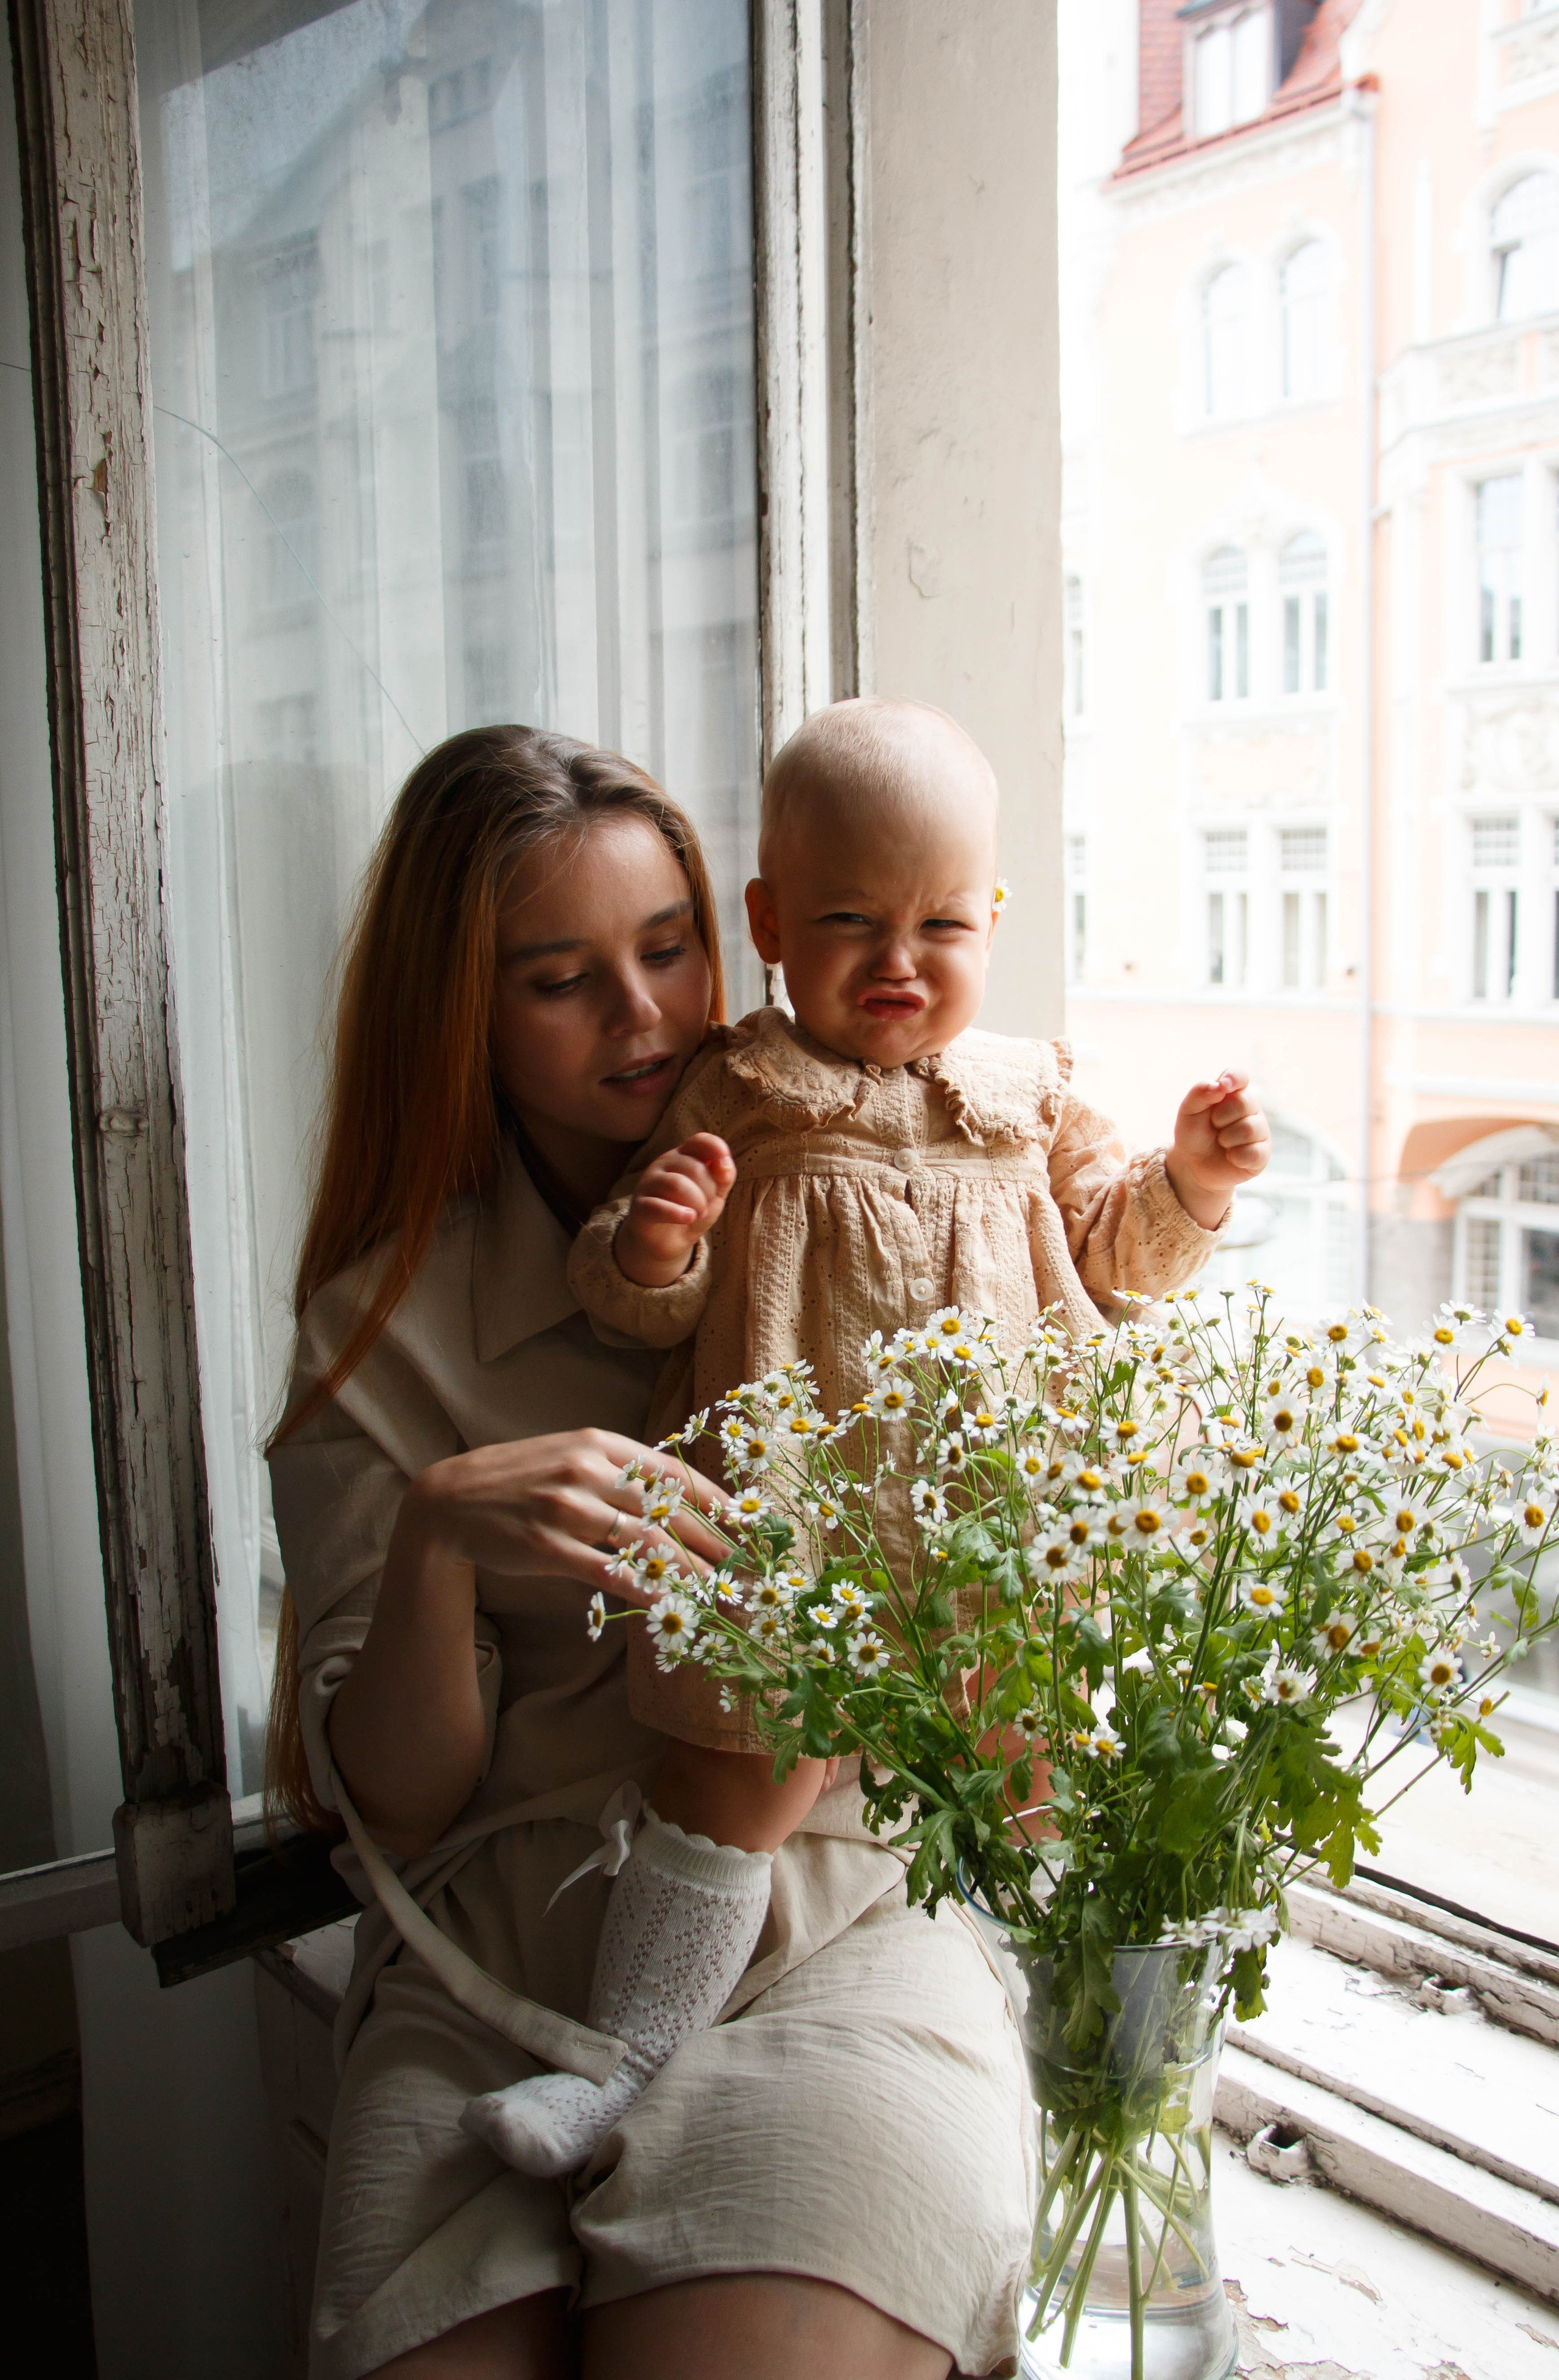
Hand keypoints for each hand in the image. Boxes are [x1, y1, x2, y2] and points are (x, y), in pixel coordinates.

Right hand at [401, 1427, 729, 1609]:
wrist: (449, 1501)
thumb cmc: (518, 1479)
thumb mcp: (568, 1455)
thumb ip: (616, 1469)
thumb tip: (675, 1495)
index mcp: (596, 1442)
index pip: (671, 1470)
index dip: (713, 1498)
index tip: (743, 1520)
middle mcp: (585, 1469)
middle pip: (666, 1508)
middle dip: (711, 1540)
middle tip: (741, 1565)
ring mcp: (565, 1508)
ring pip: (644, 1542)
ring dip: (686, 1570)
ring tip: (714, 1590)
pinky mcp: (546, 1546)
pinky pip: (607, 1571)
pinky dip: (643, 1587)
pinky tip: (667, 1602)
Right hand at [615, 1132, 735, 1286]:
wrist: (665, 1241)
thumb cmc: (691, 1211)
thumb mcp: (714, 1195)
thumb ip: (723, 1177)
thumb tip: (725, 1165)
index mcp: (683, 1156)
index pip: (699, 1141)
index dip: (716, 1149)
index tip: (725, 1166)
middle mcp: (664, 1163)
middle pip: (694, 1167)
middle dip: (709, 1191)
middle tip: (705, 1207)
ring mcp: (649, 1182)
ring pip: (677, 1184)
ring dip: (696, 1203)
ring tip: (696, 1215)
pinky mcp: (638, 1205)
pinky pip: (658, 1206)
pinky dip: (677, 1214)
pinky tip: (688, 1218)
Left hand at [1165, 1069, 1270, 1230]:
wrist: (1193, 1165)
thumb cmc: (1194, 1134)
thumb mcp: (1188, 1111)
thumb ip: (1200, 1092)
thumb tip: (1221, 1085)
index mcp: (1233, 1092)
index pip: (1240, 1076)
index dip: (1235, 1077)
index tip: (1224, 1084)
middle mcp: (1251, 1108)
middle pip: (1243, 1103)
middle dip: (1220, 1117)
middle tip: (1214, 1126)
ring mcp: (1259, 1131)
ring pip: (1248, 1129)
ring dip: (1226, 1139)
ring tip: (1221, 1142)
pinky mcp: (1262, 1154)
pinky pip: (1253, 1153)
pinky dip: (1235, 1156)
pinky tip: (1230, 1156)